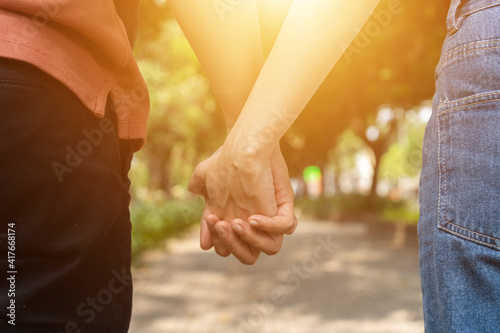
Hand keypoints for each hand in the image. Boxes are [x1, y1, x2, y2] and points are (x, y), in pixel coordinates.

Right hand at [190, 146, 297, 263]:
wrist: (245, 142)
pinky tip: (253, 216)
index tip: (211, 221)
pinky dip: (269, 227)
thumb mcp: (207, 173)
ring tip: (236, 222)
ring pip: (270, 248)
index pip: (231, 246)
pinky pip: (286, 226)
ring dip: (248, 240)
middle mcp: (257, 222)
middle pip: (248, 255)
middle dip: (230, 245)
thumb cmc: (227, 156)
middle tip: (219, 222)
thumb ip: (200, 187)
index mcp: (240, 221)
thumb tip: (197, 199)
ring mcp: (271, 216)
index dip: (219, 241)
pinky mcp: (283, 205)